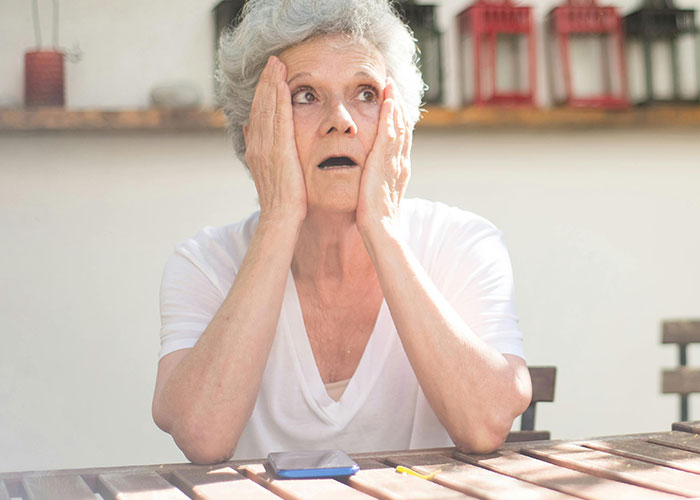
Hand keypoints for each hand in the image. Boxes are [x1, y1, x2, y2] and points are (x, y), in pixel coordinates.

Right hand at [244, 56, 306, 222]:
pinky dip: (278, 99)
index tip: (270, 76)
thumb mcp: (267, 172)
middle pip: (260, 106)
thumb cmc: (281, 201)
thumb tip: (248, 131)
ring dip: (272, 84)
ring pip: (267, 108)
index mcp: (255, 149)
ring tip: (277, 65)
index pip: (258, 114)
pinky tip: (283, 85)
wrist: (280, 218)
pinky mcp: (278, 150)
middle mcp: (257, 145)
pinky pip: (278, 118)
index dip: (263, 93)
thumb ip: (260, 150)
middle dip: (266, 82)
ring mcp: (266, 147)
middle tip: (273, 61)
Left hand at [356, 79, 411, 234]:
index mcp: (398, 172)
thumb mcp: (376, 199)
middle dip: (398, 108)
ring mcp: (394, 162)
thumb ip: (376, 187)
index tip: (392, 106)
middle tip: (393, 88)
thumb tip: (371, 185)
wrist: (380, 230)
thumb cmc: (375, 222)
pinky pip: (389, 133)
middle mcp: (400, 164)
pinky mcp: (384, 162)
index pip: (400, 142)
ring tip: (390, 87)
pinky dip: (390, 116)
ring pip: (398, 127)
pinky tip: (387, 101)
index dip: (397, 123)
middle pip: (402, 129)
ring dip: (394, 106)